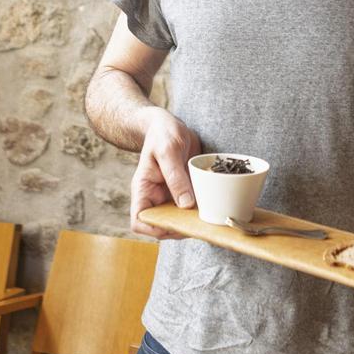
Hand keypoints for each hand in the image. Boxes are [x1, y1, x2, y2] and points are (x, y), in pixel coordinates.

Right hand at [129, 107, 201, 239]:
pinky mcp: (185, 191)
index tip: (174, 224)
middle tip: (199, 222)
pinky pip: (192, 207)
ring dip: (193, 221)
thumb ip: (175, 177)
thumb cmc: (162, 134)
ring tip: (209, 215)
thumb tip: (185, 205)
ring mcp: (170, 195)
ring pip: (179, 219)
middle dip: (180, 228)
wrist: (169, 124)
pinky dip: (202, 209)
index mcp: (144, 189)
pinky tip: (213, 205)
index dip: (153, 228)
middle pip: (163, 225)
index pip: (139, 220)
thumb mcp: (168, 151)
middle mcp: (156, 196)